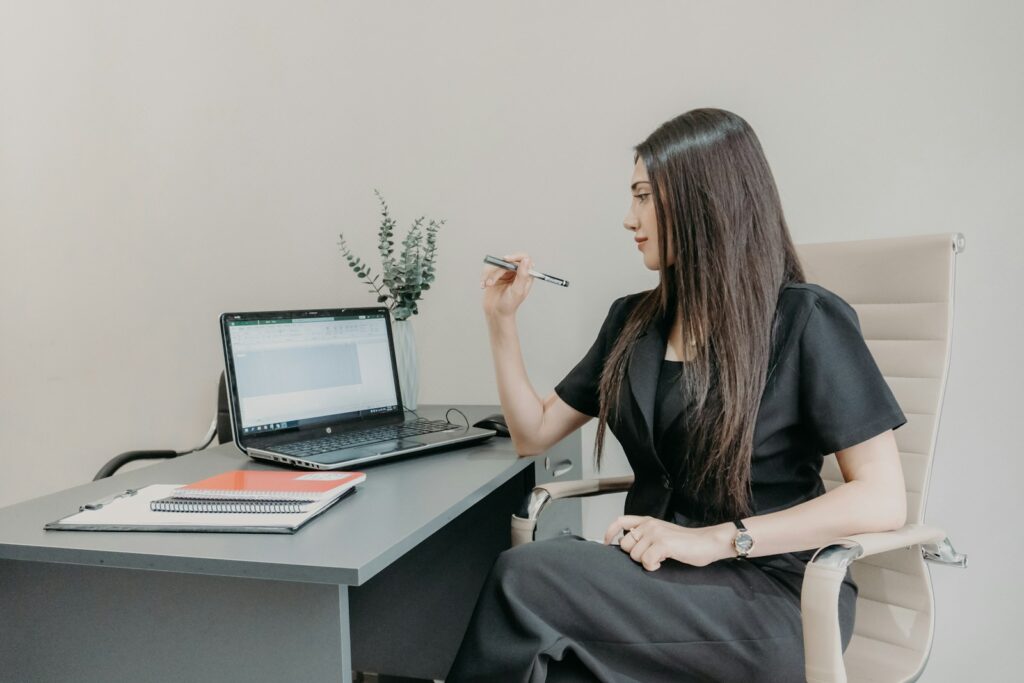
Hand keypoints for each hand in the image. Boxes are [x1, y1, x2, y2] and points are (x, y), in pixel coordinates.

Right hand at [480, 252, 533, 318]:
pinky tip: (483, 285)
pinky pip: (488, 269)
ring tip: (487, 286)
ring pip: (496, 265)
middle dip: (497, 272)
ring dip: (490, 276)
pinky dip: (484, 277)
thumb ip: (522, 275)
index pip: (524, 258)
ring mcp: (505, 273)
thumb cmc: (509, 305)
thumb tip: (526, 260)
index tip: (506, 259)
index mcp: (525, 275)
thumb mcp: (517, 291)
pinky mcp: (494, 275)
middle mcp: (516, 272)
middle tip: (491, 283)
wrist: (496, 313)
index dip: (515, 256)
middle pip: (506, 261)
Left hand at [603, 515, 733, 570]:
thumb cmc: (687, 543)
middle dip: (635, 555)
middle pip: (625, 545)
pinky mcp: (663, 544)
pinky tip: (662, 563)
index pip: (620, 521)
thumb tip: (629, 548)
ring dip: (646, 562)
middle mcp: (649, 525)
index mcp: (648, 521)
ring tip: (661, 558)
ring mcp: (656, 533)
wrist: (708, 542)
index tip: (606, 543)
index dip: (609, 532)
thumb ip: (646, 536)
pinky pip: (646, 561)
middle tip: (651, 556)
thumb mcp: (663, 534)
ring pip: (634, 555)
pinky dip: (652, 567)